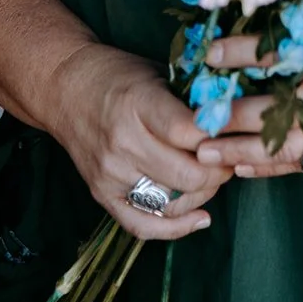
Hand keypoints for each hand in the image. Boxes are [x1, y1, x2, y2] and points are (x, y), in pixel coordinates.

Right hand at [0, 0, 230, 239]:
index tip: (236, 131)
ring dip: (203, 194)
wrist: (65, 89)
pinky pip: (142, 225)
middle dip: (219, 170)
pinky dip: (175, 228)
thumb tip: (235, 118)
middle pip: (186, 175)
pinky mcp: (101, 194)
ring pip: (171, 202)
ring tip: (215, 177)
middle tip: (231, 157)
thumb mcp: (157, 73)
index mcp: (138, 102)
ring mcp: (110, 173)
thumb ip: (190, 98)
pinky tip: (200, 218)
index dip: (220, 137)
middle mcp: (122, 142)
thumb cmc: (120, 75)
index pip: (188, 133)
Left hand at [194, 3, 302, 179]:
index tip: (204, 65)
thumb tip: (247, 30)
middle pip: (272, 131)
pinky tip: (250, 169)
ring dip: (246, 158)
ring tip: (209, 159)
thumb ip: (298, 31)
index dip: (235, 72)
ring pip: (288, 156)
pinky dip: (276, 168)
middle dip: (231, 134)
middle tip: (191, 135)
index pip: (272, 78)